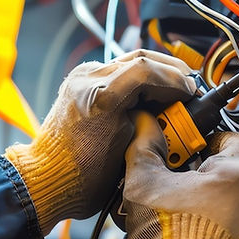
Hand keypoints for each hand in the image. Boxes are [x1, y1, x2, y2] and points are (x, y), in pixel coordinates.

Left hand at [5, 50, 194, 233]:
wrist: (46, 180)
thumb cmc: (80, 177)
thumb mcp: (129, 151)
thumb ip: (151, 123)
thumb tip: (170, 111)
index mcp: (100, 96)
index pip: (147, 70)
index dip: (176, 80)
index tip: (192, 92)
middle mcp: (87, 80)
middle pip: (140, 58)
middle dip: (170, 72)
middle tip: (189, 89)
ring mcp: (81, 78)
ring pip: (128, 61)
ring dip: (155, 73)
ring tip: (173, 92)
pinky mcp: (79, 83)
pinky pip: (115, 71)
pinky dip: (137, 79)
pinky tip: (151, 94)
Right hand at [122, 113, 238, 238]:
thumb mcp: (144, 183)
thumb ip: (145, 147)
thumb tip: (145, 126)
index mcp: (238, 175)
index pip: (237, 138)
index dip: (211, 139)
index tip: (190, 148)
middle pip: (234, 176)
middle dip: (205, 179)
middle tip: (177, 186)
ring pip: (236, 208)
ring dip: (212, 208)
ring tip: (181, 217)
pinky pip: (238, 236)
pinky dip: (219, 234)